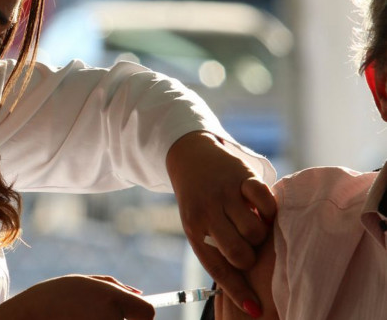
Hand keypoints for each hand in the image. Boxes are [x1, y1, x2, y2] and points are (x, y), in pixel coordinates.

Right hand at [0, 274, 153, 319]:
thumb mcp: (86, 282)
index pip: (147, 313)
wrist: (29, 315)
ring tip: (81, 318)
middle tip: (94, 316)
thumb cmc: (58, 295)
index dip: (142, 316)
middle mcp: (109, 319)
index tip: (132, 317)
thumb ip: (116, 286)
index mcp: (111, 299)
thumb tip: (140, 294)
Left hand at [166, 131, 275, 317]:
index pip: (217, 268)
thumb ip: (216, 246)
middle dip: (250, 258)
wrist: (189, 155)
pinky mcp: (241, 176)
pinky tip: (264, 209)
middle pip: (238, 253)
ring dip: (261, 233)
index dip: (237, 290)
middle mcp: (207, 213)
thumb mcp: (198, 223)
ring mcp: (224, 194)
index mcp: (194, 229)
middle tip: (250, 247)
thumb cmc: (199, 200)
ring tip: (254, 224)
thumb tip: (243, 285)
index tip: (254, 308)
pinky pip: (265, 201)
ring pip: (254, 231)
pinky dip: (270, 210)